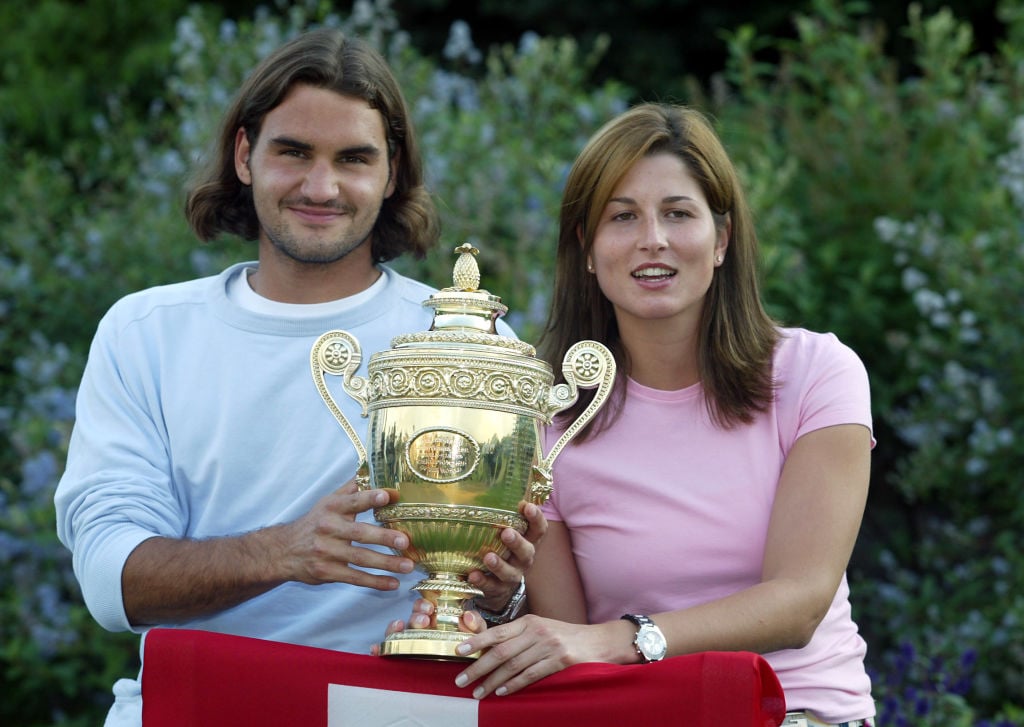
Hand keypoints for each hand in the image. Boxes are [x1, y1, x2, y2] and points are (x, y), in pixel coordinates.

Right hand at [276, 479, 414, 590]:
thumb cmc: (314, 523)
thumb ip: (352, 489)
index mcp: (332, 508)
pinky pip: (354, 578)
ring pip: (360, 558)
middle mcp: (328, 529)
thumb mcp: (328, 502)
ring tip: (408, 565)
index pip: (353, 501)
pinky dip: (375, 582)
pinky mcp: (326, 572)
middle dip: (384, 537)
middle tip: (405, 540)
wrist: (283, 551)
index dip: (370, 498)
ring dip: (386, 563)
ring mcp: (327, 552)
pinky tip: (393, 583)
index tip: (388, 496)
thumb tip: (375, 470)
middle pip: (359, 533)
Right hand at [369, 600, 486, 655]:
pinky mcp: (403, 657)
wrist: (467, 674)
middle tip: (423, 619)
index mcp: (436, 620)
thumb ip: (476, 625)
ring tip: (399, 626)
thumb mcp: (477, 635)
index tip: (428, 609)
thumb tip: (467, 616)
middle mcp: (421, 629)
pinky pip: (387, 652)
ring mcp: (411, 643)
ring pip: (398, 632)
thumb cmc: (470, 649)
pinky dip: (379, 649)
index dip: (422, 606)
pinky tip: (375, 649)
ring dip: (395, 627)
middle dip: (414, 616)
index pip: (425, 608)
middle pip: (411, 618)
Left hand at [452, 616, 609, 697]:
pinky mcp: (560, 661)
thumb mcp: (540, 629)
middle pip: (501, 651)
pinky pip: (531, 675)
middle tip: (461, 680)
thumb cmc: (563, 637)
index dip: (476, 641)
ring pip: (513, 666)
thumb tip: (486, 649)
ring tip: (478, 692)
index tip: (459, 650)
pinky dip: (515, 685)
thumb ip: (517, 636)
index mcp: (529, 621)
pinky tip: (502, 692)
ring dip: (493, 681)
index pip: (497, 632)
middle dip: (478, 667)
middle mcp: (537, 631)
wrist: (598, 641)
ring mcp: (549, 646)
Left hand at [468, 501, 546, 611]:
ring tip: (488, 557)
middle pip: (527, 551)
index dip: (536, 518)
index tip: (527, 506)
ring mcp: (512, 576)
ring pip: (510, 573)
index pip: (538, 529)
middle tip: (506, 533)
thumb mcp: (507, 535)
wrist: (499, 588)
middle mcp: (523, 559)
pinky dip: (482, 581)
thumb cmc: (503, 551)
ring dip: (499, 565)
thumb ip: (502, 517)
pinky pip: (491, 587)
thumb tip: (482, 486)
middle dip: (517, 542)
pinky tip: (472, 575)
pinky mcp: (498, 590)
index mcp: (528, 542)